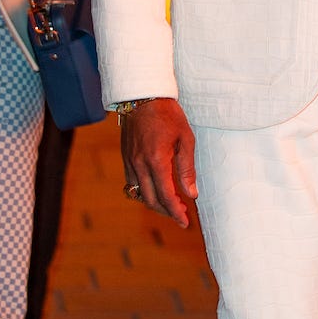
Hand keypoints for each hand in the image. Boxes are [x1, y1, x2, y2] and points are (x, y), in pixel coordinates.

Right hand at [121, 98, 197, 228]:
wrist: (142, 96)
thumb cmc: (168, 115)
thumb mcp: (186, 139)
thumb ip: (187, 168)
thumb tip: (192, 194)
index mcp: (157, 161)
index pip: (166, 196)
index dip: (176, 212)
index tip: (185, 222)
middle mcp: (140, 165)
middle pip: (151, 200)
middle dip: (167, 211)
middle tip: (181, 215)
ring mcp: (130, 162)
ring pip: (139, 194)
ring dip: (155, 203)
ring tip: (171, 204)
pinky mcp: (125, 158)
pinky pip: (132, 183)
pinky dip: (143, 192)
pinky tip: (156, 189)